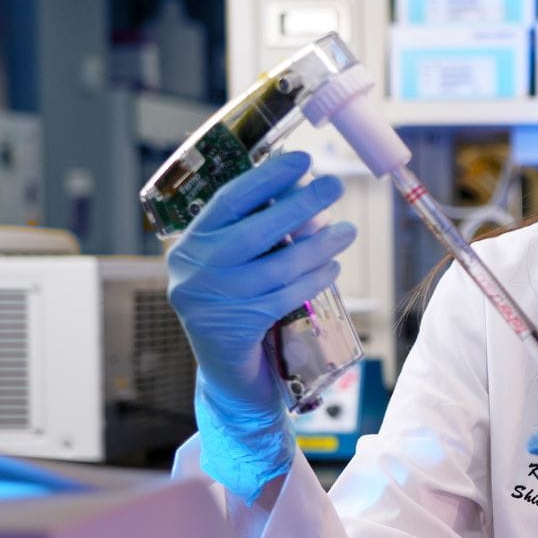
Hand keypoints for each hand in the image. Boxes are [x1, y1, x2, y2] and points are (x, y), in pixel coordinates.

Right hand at [166, 150, 356, 499]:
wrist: (227, 379)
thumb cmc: (237, 311)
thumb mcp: (235, 267)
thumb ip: (255, 235)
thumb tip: (302, 191)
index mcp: (190, 245)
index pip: (228, 200)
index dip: (266, 177)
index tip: (301, 159)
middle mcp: (194, 271)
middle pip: (253, 230)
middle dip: (298, 204)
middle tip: (333, 186)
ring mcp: (212, 302)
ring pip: (276, 266)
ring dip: (317, 244)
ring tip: (346, 231)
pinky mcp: (235, 329)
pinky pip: (284, 296)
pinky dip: (313, 278)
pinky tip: (332, 265)